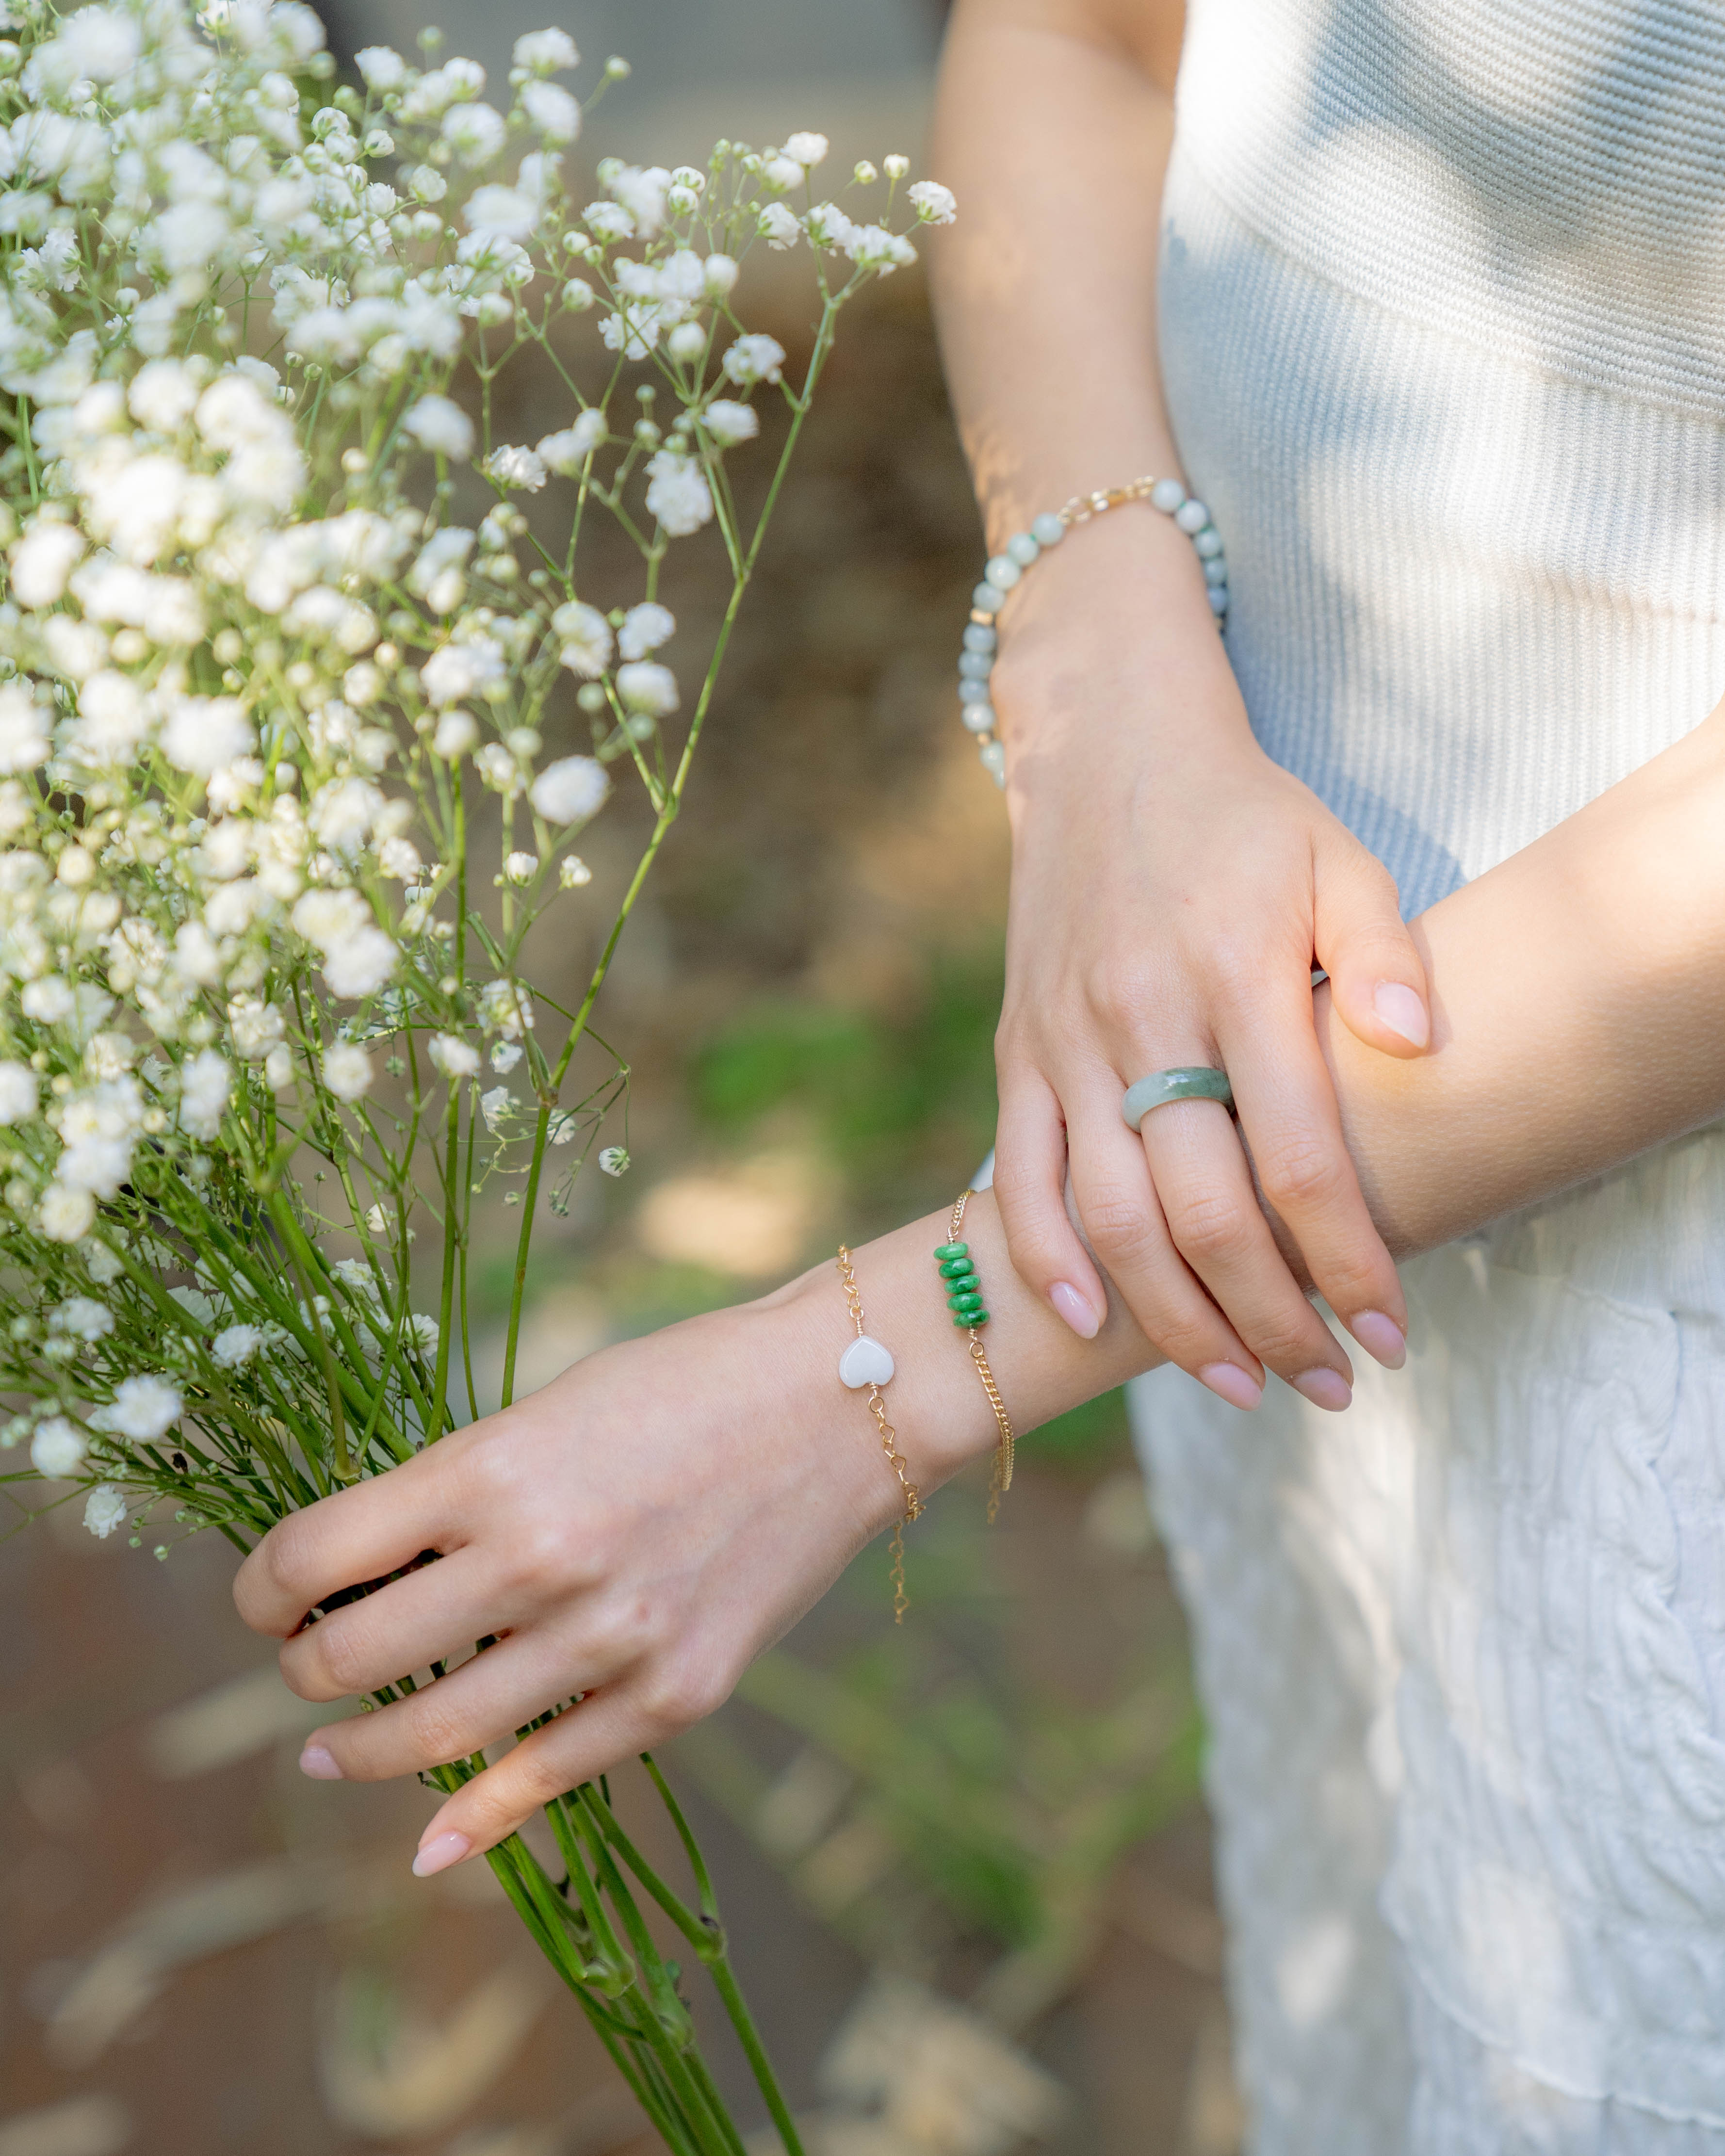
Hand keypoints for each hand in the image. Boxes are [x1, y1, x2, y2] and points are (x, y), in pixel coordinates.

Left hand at [231, 1295, 893, 1873]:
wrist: (842, 1403)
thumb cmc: (685, 1385)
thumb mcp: (547, 1411)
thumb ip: (460, 1491)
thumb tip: (363, 1572)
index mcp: (494, 1469)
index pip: (313, 1556)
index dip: (261, 1589)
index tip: (265, 1598)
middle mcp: (540, 1560)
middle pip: (353, 1660)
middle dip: (302, 1672)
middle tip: (303, 1664)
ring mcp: (611, 1638)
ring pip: (434, 1737)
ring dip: (362, 1753)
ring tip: (332, 1752)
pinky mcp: (676, 1694)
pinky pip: (546, 1779)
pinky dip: (475, 1824)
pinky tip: (431, 1840)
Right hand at [988, 516, 1428, 1406]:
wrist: (1107, 753)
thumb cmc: (1241, 819)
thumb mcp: (1336, 855)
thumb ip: (1383, 949)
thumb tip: (1424, 1050)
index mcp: (1235, 975)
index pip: (1296, 1156)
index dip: (1346, 1260)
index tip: (1390, 1334)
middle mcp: (1142, 1018)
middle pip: (1201, 1211)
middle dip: (1270, 1318)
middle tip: (1325, 1385)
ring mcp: (1067, 1040)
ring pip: (1110, 1216)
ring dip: (1172, 1318)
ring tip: (1238, 1384)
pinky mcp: (1019, 1050)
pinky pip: (1017, 1176)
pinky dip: (1046, 1260)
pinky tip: (1088, 1326)